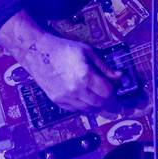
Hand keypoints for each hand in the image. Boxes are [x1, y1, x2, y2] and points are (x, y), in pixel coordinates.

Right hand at [0, 11, 120, 112]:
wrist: (38, 52)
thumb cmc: (63, 49)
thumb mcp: (87, 51)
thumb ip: (104, 67)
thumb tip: (119, 76)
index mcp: (86, 76)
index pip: (108, 92)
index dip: (113, 89)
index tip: (112, 86)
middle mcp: (76, 90)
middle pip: (100, 103)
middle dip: (106, 98)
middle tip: (106, 92)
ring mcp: (66, 97)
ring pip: (88, 109)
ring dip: (95, 104)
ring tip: (95, 94)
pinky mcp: (57, 101)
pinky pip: (75, 110)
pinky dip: (82, 106)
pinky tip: (82, 96)